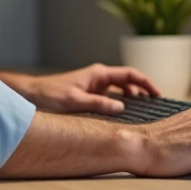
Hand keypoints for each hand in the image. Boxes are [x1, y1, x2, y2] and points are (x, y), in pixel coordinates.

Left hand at [16, 63, 160, 114]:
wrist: (33, 94)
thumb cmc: (51, 94)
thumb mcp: (75, 101)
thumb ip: (98, 104)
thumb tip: (121, 108)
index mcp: (99, 74)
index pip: (130, 74)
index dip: (146, 82)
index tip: (158, 94)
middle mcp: (100, 77)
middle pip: (129, 81)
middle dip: (143, 91)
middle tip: (156, 105)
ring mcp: (96, 85)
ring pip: (121, 90)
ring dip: (133, 98)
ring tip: (144, 111)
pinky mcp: (91, 94)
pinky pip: (112, 97)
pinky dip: (121, 104)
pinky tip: (124, 116)